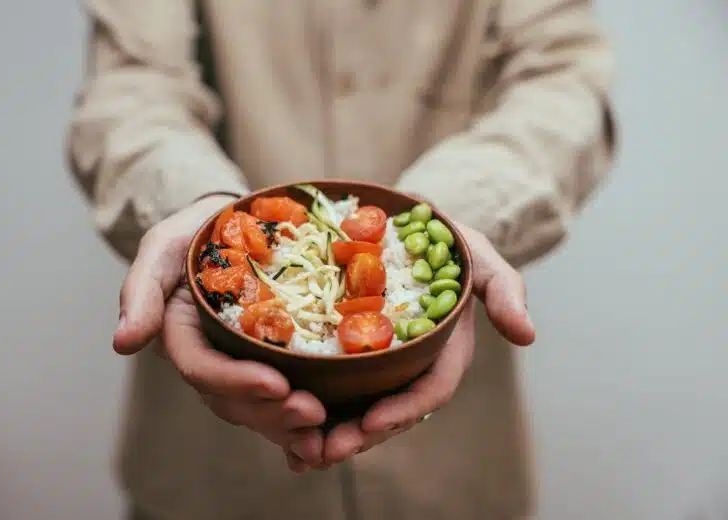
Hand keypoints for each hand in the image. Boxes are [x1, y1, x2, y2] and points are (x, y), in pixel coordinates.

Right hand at [112, 195, 327, 467]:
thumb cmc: (193, 233)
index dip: (236, 381)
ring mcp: (242, 366)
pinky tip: (336, 430)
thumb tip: (123, 343)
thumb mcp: (161, 248)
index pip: (202, 369)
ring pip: (262, 409)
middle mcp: (211, 361)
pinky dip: (310, 419)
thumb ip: (141, 291)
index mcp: (182, 338)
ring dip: (292, 425)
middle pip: (236, 400)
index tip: (277, 384)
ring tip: (328, 430)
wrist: (230, 225)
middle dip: (273, 412)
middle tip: (314, 413)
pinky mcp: (274, 363)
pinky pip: (287, 398)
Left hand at [318, 223, 535, 466]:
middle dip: (358, 435)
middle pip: (388, 412)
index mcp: (443, 353)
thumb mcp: (478, 256)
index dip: (403, 410)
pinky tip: (285, 436)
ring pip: (358, 410)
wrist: (409, 229)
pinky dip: (313, 415)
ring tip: (299, 451)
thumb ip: (503, 290)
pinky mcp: (352, 358)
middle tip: (322, 450)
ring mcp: (381, 367)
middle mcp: (411, 367)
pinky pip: (335, 392)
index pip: (430, 391)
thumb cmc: (447, 244)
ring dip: (330, 434)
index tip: (372, 421)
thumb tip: (527, 335)